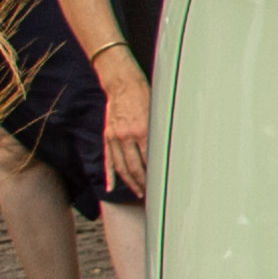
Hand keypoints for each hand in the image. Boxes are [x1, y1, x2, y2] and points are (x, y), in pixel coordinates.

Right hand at [94, 46, 151, 197]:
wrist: (122, 83)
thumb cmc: (144, 95)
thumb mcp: (157, 113)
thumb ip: (160, 132)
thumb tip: (170, 150)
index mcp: (143, 130)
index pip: (150, 160)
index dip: (155, 175)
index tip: (162, 184)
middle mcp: (127, 136)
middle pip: (135, 168)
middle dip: (143, 183)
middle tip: (150, 194)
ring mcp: (115, 138)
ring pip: (122, 167)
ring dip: (130, 182)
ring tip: (138, 191)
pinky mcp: (107, 137)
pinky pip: (108, 160)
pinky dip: (109, 175)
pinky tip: (111, 187)